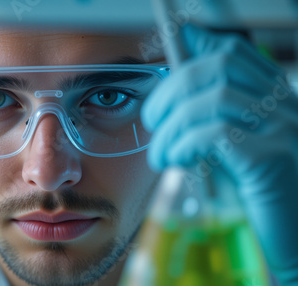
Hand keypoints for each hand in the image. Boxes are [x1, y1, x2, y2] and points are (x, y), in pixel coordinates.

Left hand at [142, 24, 297, 284]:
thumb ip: (211, 122)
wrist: (292, 238)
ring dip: (171, 127)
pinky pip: (216, 134)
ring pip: (212, 100)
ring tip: (159, 154)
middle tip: (152, 119)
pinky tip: (176, 161)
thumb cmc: (258, 197)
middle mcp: (283, 107)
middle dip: (172, 88)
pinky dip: (184, 145)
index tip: (177, 44)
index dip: (202, 45)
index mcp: (274, 100)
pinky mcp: (273, 158)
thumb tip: (177, 101)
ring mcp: (282, 129)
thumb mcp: (233, 150)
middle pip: (219, 67)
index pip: (237, 54)